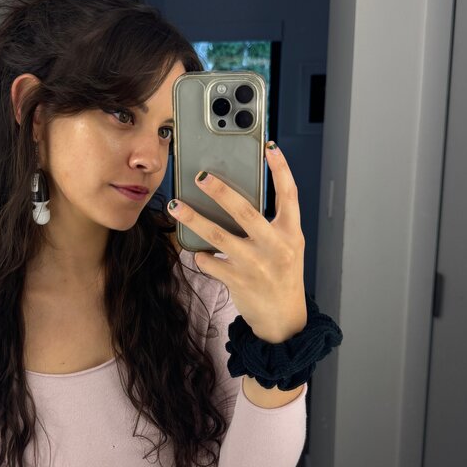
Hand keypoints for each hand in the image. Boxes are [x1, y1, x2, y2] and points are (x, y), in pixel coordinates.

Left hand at [168, 143, 306, 343]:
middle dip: (220, 191)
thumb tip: (236, 198)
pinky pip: (210, 261)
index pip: (290, 194)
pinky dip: (200, 253)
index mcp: (292, 233)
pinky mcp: (238, 281)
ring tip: (175, 205)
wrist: (284, 320)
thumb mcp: (287, 247)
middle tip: (200, 176)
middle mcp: (276, 247)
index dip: (281, 169)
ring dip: (193, 218)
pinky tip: (196, 250)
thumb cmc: (282, 276)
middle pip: (245, 211)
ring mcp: (256, 265)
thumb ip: (271, 224)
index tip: (269, 147)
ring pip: (218, 236)